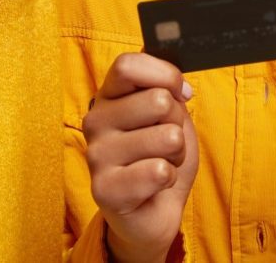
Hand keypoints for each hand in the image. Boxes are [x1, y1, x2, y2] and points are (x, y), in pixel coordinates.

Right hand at [83, 52, 198, 262]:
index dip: (165, 74)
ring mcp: (96, 155)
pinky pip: (159, 171)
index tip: (180, 93)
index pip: (128, 65)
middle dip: (178, 123)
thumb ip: (169, 91)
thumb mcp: (172, 114)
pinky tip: (154, 185)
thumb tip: (180, 88)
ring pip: (168, 136)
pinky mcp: (103, 190)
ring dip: (177, 154)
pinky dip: (169, 178)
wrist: (154, 210)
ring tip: (160, 163)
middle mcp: (95, 121)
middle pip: (159, 99)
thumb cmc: (161, 155)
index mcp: (109, 95)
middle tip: (166, 142)